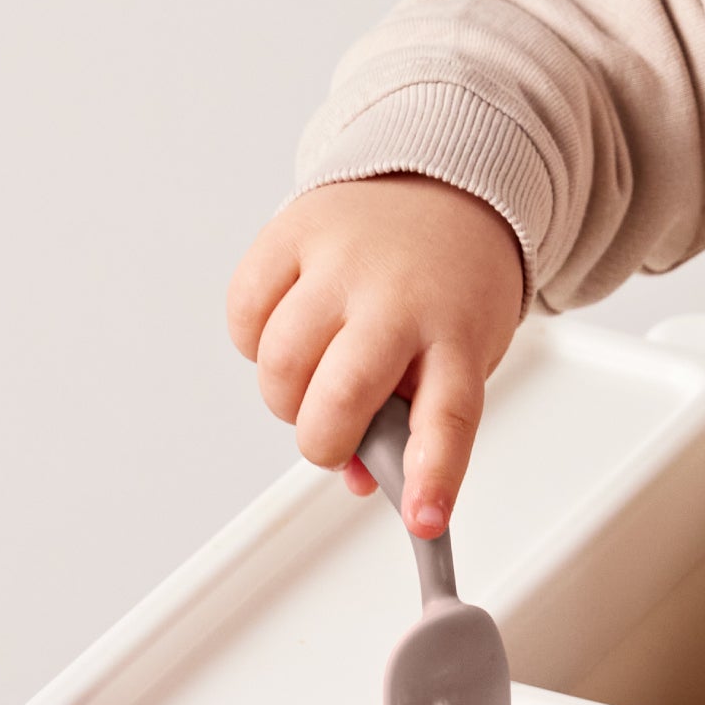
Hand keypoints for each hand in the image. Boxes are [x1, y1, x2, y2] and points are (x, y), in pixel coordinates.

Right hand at [225, 176, 525, 536]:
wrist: (446, 181)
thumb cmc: (451, 285)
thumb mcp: (459, 353)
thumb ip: (414, 419)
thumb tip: (360, 477)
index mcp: (456, 334)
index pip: (447, 418)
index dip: (432, 477)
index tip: (424, 522)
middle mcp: (399, 297)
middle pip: (339, 399)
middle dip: (323, 443)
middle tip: (332, 438)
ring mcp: (343, 261)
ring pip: (279, 365)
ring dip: (284, 397)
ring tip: (311, 378)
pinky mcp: (295, 233)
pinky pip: (245, 315)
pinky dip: (254, 341)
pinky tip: (289, 330)